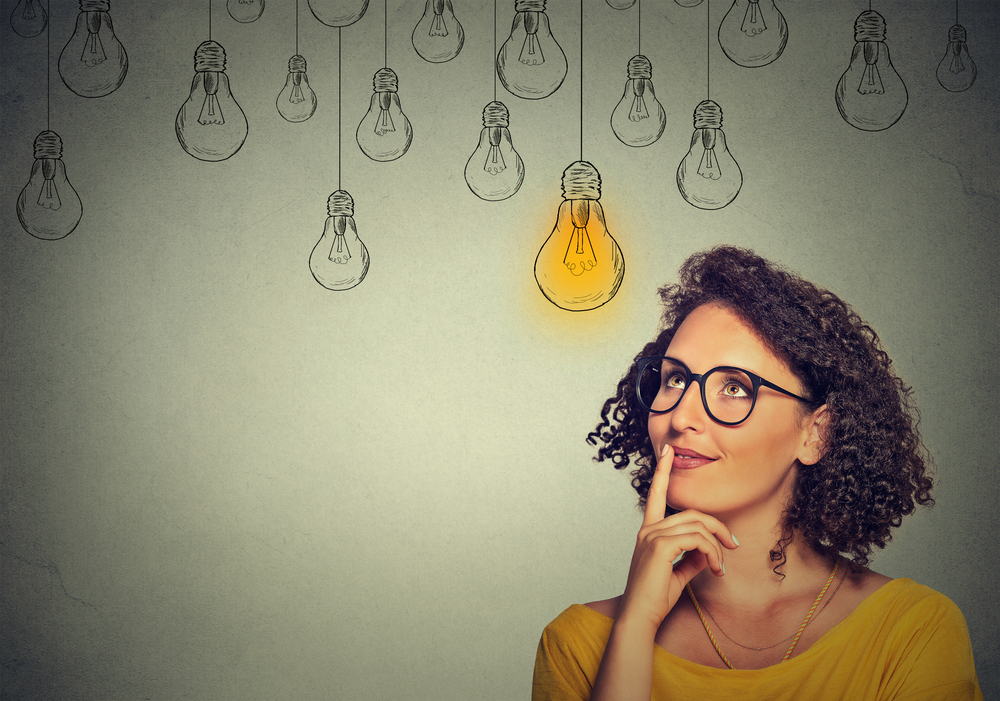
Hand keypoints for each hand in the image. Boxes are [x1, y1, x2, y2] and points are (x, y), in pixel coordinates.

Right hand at [616, 444, 739, 631]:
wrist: (641, 616)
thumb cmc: (656, 598)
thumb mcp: (678, 572)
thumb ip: (692, 556)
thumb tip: (709, 551)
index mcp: (649, 531)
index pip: (656, 494)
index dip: (662, 471)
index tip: (667, 451)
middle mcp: (648, 530)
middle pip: (692, 513)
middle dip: (718, 527)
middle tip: (733, 546)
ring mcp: (652, 536)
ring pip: (697, 526)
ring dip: (717, 545)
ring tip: (721, 566)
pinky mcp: (660, 547)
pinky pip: (696, 540)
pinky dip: (711, 553)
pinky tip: (714, 569)